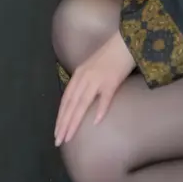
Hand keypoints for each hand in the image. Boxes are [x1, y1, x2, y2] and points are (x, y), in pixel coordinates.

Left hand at [54, 32, 136, 146]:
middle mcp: (84, 77)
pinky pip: (105, 97)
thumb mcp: (92, 68)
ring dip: (75, 121)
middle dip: (64, 124)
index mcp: (78, 75)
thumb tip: (80, 101)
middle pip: (71, 104)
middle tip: (58, 141)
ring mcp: (97, 79)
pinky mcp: (112, 80)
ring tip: (69, 137)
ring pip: (82, 103)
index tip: (57, 132)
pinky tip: (96, 122)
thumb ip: (85, 83)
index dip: (61, 117)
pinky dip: (100, 109)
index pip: (66, 100)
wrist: (125, 40)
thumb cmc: (110, 55)